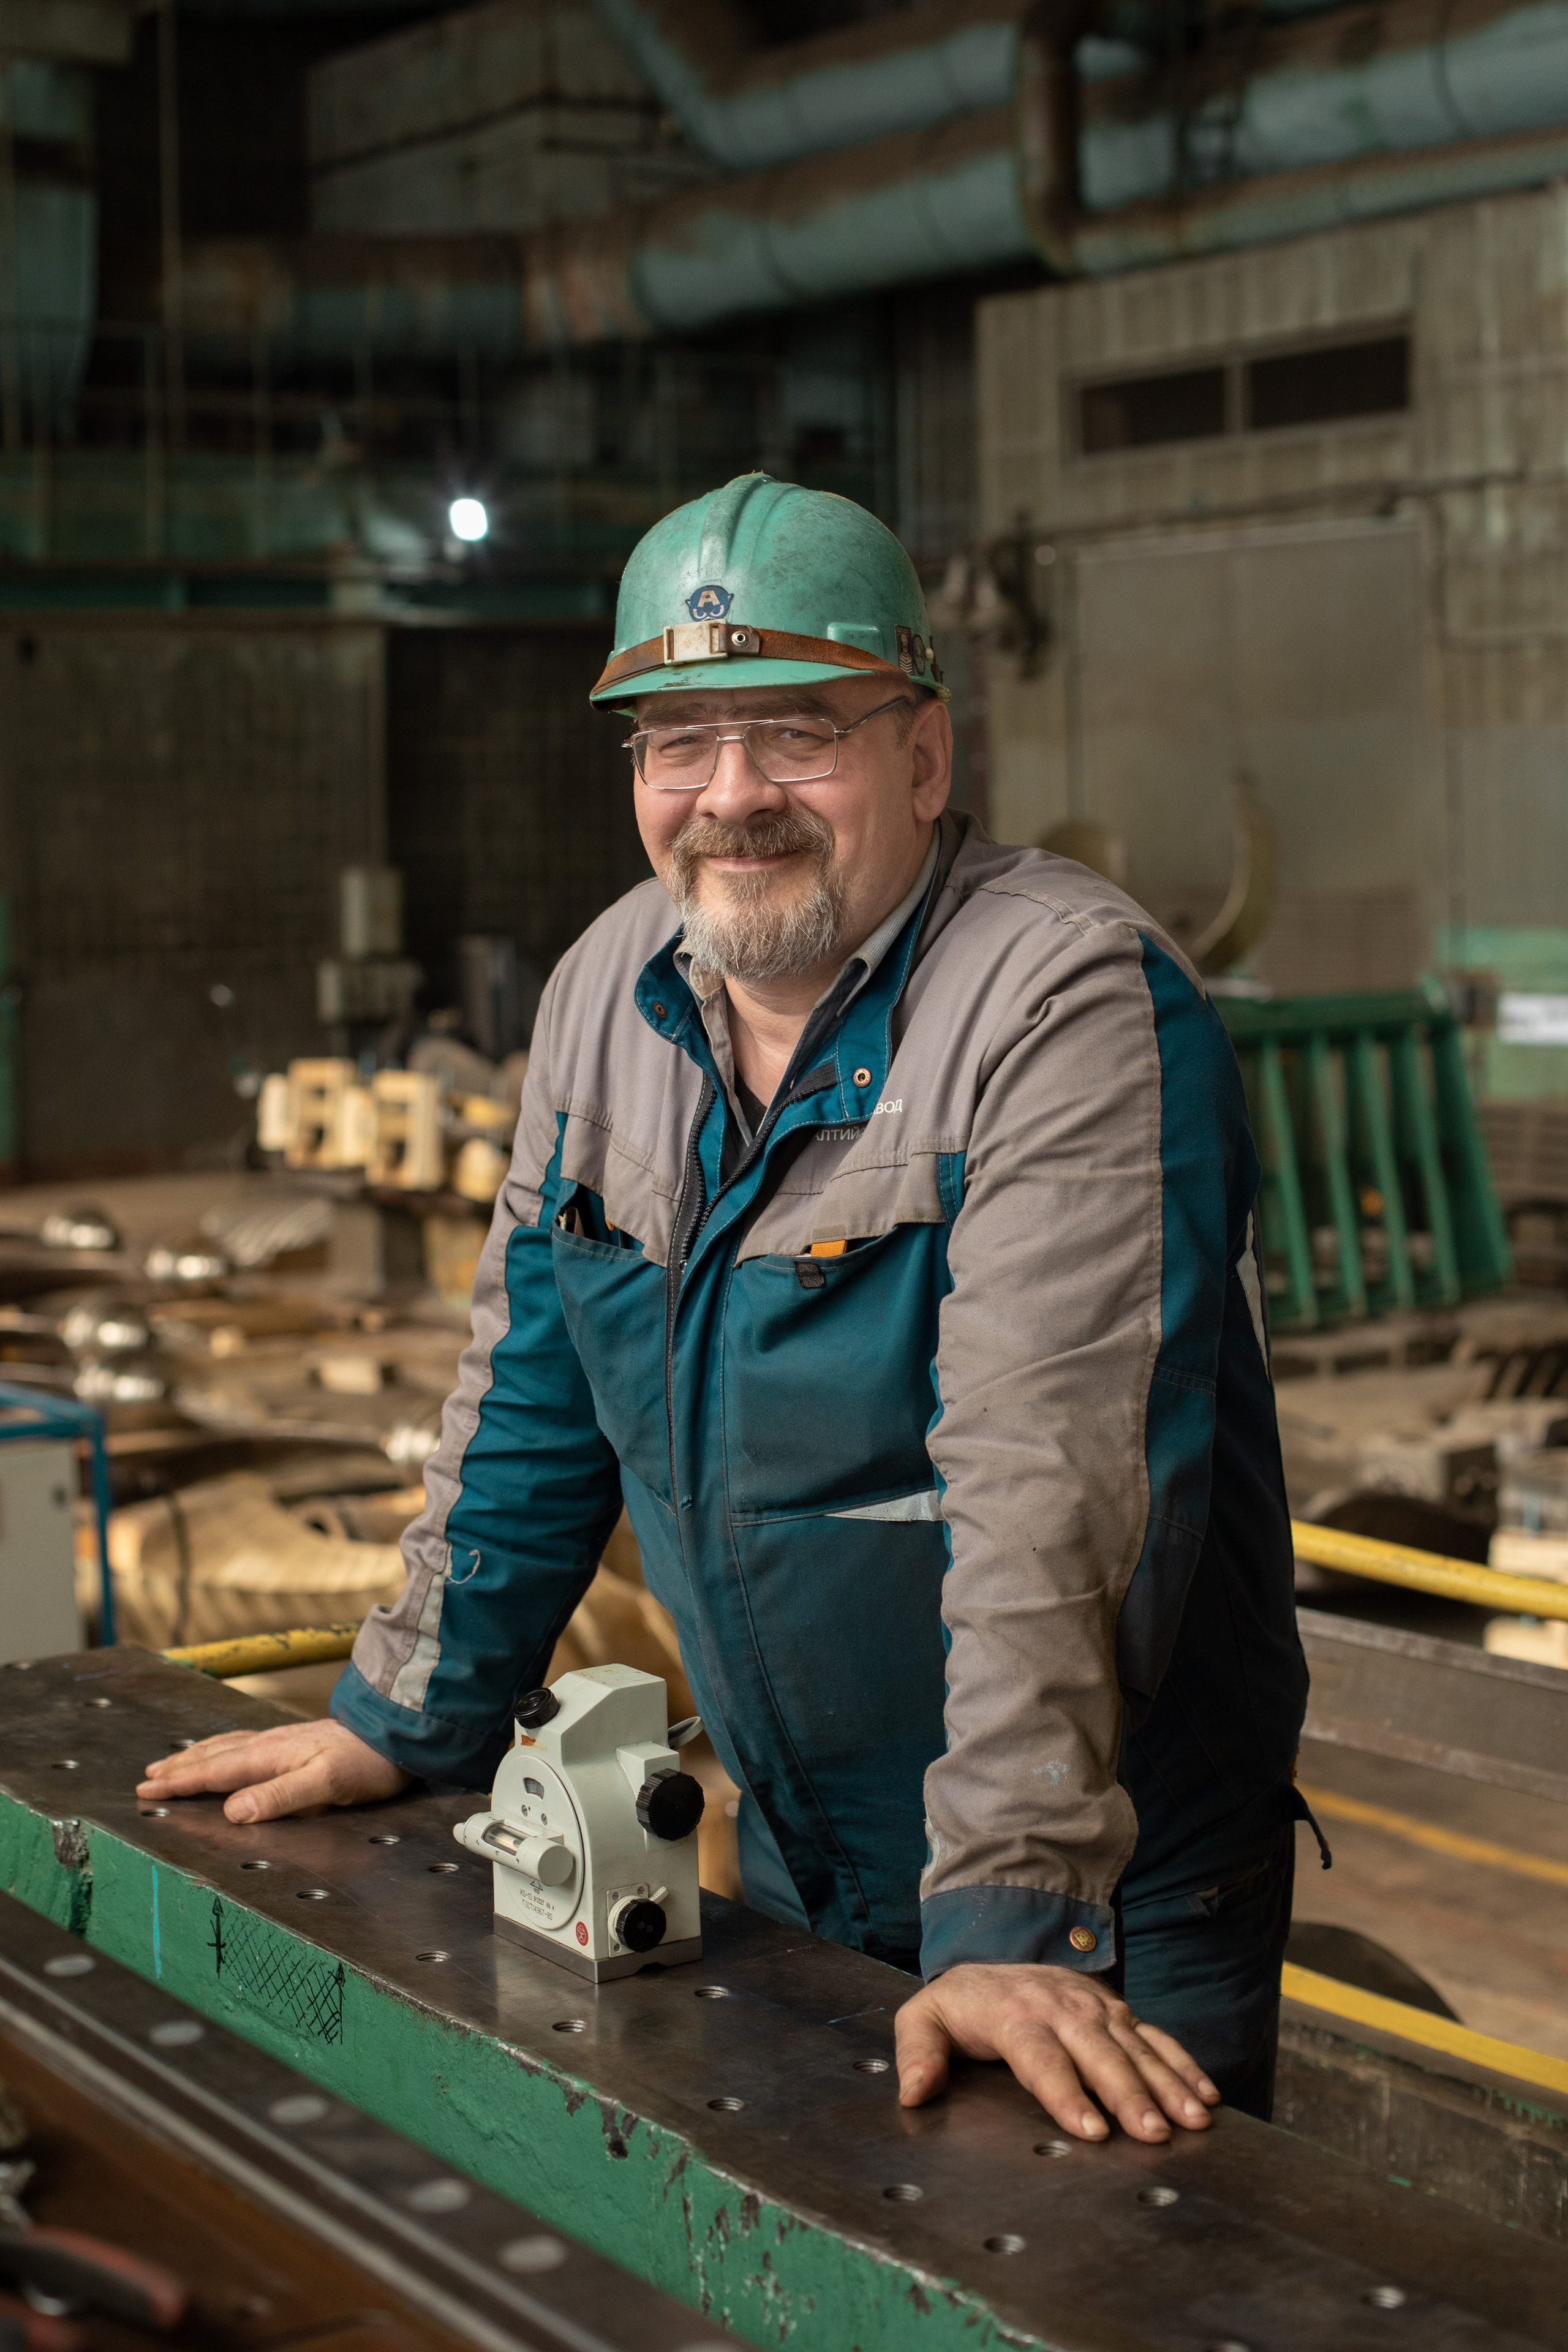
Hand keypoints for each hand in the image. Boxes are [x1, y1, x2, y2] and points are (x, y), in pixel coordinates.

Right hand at [137, 1718, 409, 1823]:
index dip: (180, 1782)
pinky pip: (243, 1745)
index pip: (214, 1771)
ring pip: (226, 1747)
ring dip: (195, 1756)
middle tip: (146, 1777)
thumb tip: (233, 1810)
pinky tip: (223, 1752)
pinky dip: (220, 1749)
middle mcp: (270, 1744)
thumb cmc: (366, 1762)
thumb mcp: (326, 1784)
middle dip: (178, 1767)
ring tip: (172, 1763)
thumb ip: (280, 1796)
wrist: (398, 1735)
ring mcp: (282, 1741)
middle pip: (213, 1756)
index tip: (147, 1790)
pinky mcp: (294, 1743)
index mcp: (270, 1755)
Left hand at [895, 1962, 1220, 2142]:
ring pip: (1136, 2047)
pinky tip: (1206, 2095)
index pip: (1042, 2058)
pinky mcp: (1117, 2010)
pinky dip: (1183, 2064)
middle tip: (1155, 2135)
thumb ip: (918, 2053)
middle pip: (1099, 2054)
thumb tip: (913, 2094)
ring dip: (1167, 2084)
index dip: (1066, 2094)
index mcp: (1015, 2015)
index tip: (1091, 2130)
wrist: (992, 1953)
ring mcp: (1095, 2007)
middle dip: (1129, 2095)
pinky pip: (1156, 2037)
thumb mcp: (924, 2018)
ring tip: (1194, 2121)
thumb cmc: (960, 2003)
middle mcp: (1061, 2008)